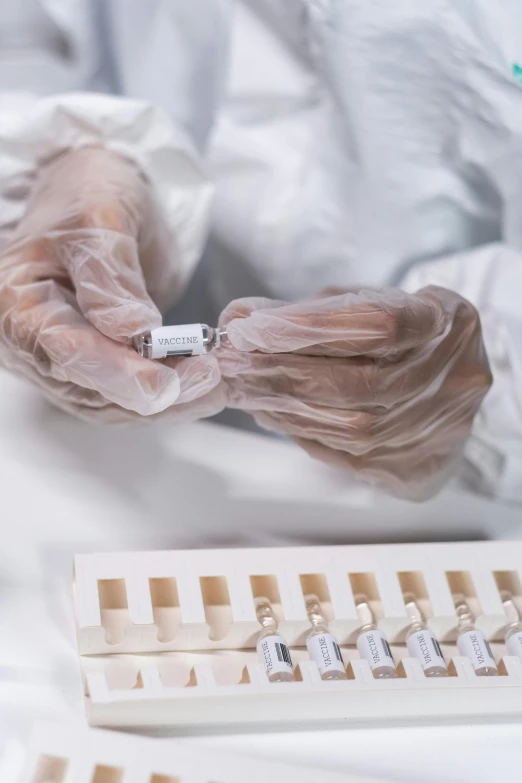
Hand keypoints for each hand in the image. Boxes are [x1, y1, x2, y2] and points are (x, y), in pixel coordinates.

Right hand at [0, 147, 223, 422]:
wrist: (100, 197)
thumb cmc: (90, 193)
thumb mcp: (100, 218)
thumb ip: (111, 275)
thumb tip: (132, 331)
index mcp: (16, 303)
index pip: (63, 351)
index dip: (116, 373)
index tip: (164, 384)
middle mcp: (30, 342)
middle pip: (89, 389)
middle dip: (152, 391)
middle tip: (208, 377)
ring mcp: (61, 360)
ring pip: (112, 403)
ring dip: (167, 401)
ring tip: (216, 384)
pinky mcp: (95, 366)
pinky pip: (127, 396)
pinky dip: (167, 396)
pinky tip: (204, 388)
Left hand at [218, 287, 491, 498]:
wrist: (449, 383)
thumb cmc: (401, 335)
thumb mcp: (360, 303)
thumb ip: (304, 311)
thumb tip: (238, 321)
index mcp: (447, 324)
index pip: (376, 326)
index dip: (308, 328)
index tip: (251, 328)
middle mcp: (450, 380)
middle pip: (358, 385)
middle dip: (283, 372)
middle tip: (231, 362)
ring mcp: (437, 429)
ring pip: (351, 427)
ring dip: (285, 406)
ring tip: (243, 386)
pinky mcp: (414, 466)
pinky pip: (347, 454)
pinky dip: (301, 430)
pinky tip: (271, 410)